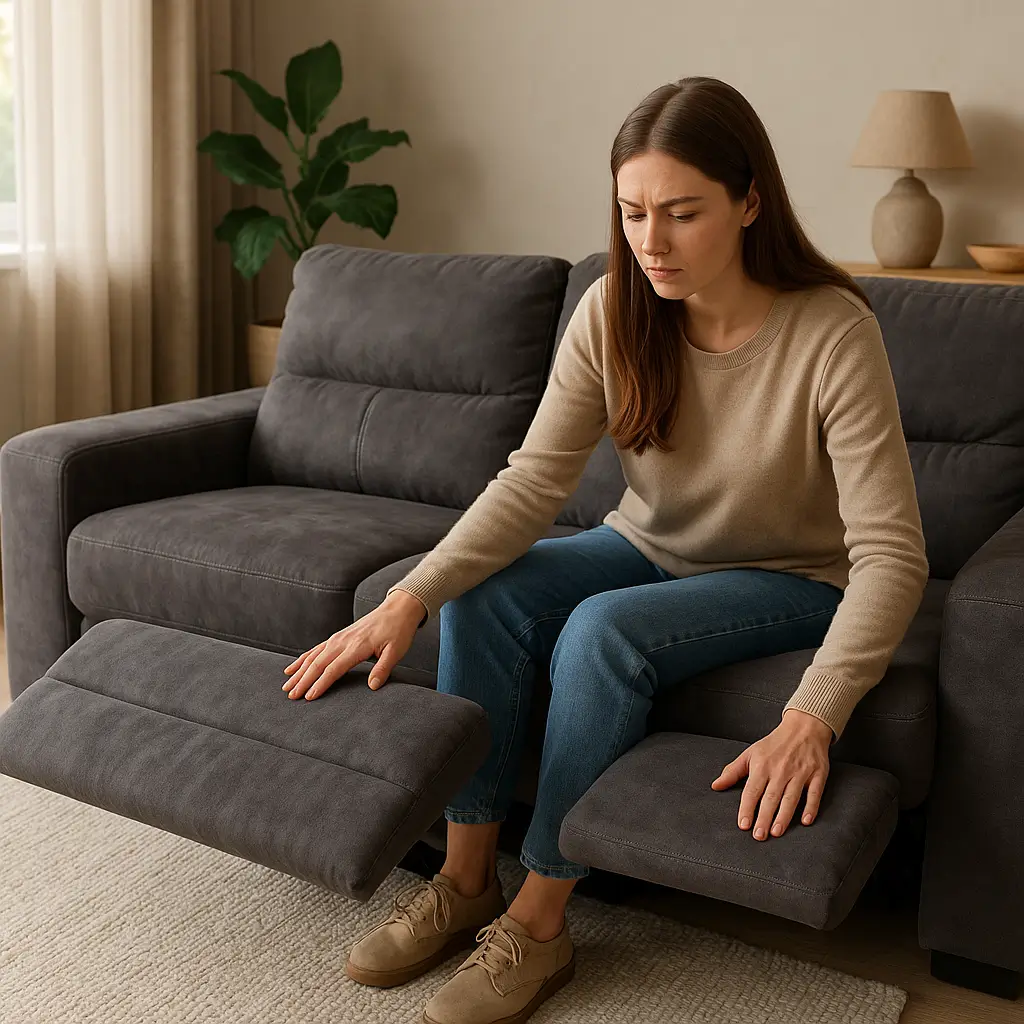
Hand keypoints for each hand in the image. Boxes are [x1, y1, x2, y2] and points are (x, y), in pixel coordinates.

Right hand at [281, 591, 426, 700]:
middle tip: (291, 696)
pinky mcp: (337, 637)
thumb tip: (373, 686)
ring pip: (313, 656)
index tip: (309, 697)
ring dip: (299, 672)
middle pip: (318, 664)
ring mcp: (338, 638)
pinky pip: (315, 649)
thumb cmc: (398, 631)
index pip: (334, 669)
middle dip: (303, 681)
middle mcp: (343, 641)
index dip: (320, 684)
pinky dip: (302, 659)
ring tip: (287, 687)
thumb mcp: (396, 651)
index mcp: (356, 647)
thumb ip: (383, 668)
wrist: (397, 609)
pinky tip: (292, 668)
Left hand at [710, 709, 833, 839]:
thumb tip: (715, 786)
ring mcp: (800, 773)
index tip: (743, 825)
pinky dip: (811, 807)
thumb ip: (732, 771)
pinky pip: (814, 793)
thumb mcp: (750, 754)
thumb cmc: (774, 744)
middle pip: (771, 797)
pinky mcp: (817, 775)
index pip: (752, 791)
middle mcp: (780, 770)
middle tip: (759, 836)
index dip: (747, 808)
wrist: (803, 728)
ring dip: (784, 816)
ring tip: (776, 832)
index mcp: (762, 766)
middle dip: (764, 817)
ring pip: (791, 798)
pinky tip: (805, 821)